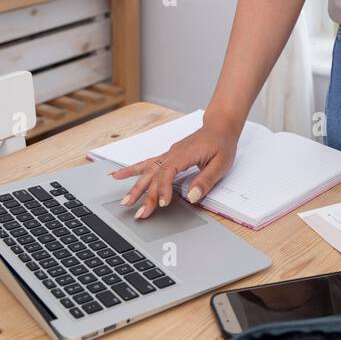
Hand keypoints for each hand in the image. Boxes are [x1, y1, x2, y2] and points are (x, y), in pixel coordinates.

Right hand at [109, 120, 238, 218]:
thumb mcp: (221, 163)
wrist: (219, 126)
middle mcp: (173, 153)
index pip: (168, 172)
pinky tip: (118, 175)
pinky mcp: (168, 156)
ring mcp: (169, 154)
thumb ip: (206, 180)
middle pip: (155, 175)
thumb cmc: (221, 143)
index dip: (163, 188)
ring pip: (148, 171)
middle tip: (140, 213)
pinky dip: (132, 170)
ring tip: (125, 201)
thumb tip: (193, 196)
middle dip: (146, 195)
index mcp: (185, 154)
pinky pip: (147, 163)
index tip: (163, 204)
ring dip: (136, 186)